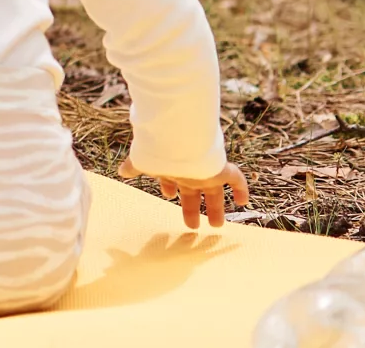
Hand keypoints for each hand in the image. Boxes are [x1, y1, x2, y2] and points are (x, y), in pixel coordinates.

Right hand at [119, 159, 248, 227]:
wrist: (179, 140)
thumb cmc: (160, 150)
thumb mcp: (143, 161)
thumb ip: (134, 166)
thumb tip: (121, 171)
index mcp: (173, 170)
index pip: (172, 181)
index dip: (169, 188)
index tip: (168, 196)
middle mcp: (190, 172)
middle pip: (193, 192)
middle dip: (192, 208)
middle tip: (193, 225)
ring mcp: (206, 173)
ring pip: (214, 192)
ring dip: (216, 208)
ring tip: (217, 225)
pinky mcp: (221, 170)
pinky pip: (237, 180)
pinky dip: (242, 190)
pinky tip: (244, 201)